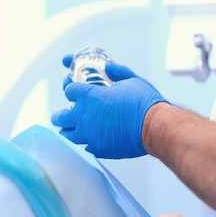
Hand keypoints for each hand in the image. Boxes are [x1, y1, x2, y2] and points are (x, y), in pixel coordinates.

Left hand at [52, 58, 167, 158]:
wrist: (155, 127)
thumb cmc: (145, 103)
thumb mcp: (132, 80)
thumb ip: (117, 72)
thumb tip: (108, 67)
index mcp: (90, 96)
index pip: (69, 90)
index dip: (71, 88)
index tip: (73, 90)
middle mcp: (84, 116)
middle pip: (60, 116)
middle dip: (60, 114)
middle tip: (63, 114)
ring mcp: (89, 135)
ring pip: (66, 135)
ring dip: (67, 131)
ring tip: (71, 130)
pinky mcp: (98, 149)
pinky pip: (83, 148)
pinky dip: (84, 144)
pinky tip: (88, 141)